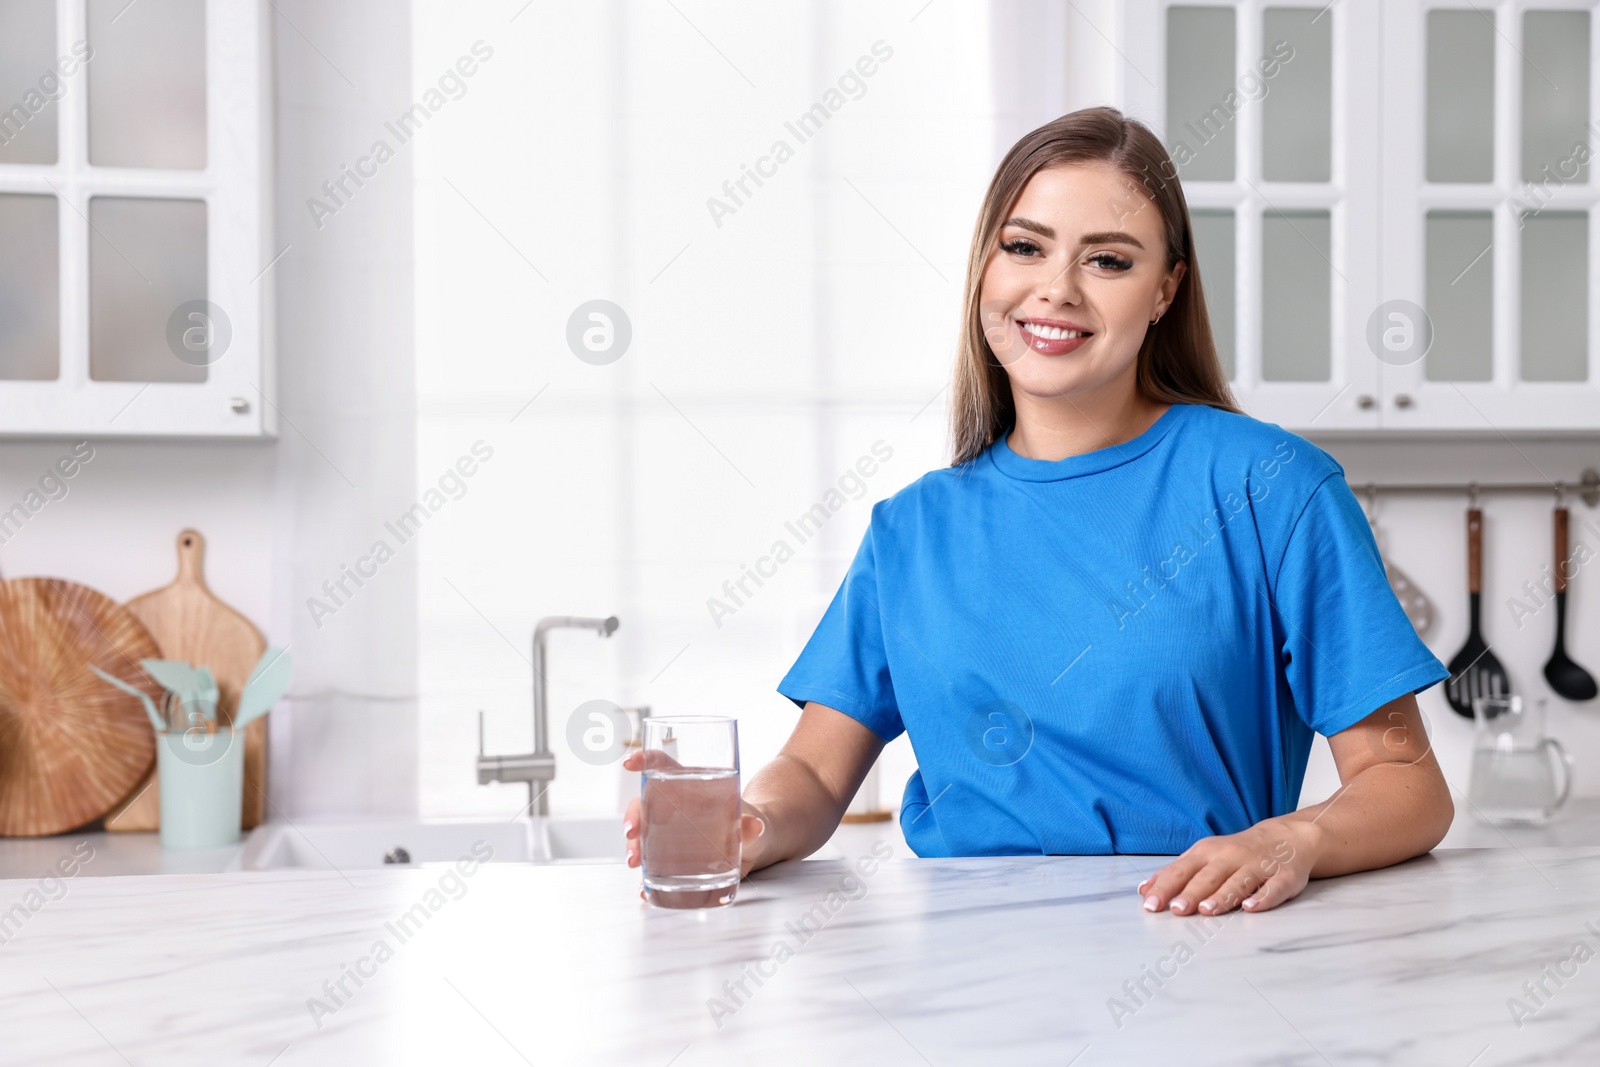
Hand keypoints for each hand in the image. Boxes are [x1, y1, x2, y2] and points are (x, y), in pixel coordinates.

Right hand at [621, 749, 767, 886]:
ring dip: (634, 847)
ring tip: (635, 862)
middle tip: (632, 834)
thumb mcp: (750, 820)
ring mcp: (671, 831)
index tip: (631, 763)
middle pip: (645, 803)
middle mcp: (675, 806)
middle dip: (633, 817)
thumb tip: (755, 826)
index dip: (646, 760)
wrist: (754, 845)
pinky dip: (646, 876)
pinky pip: (653, 863)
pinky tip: (644, 887)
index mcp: (690, 786)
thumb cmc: (749, 821)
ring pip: (643, 834)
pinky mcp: (674, 855)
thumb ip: (749, 824)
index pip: (663, 766)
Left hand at [1137, 817, 1321, 915]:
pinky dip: (1263, 898)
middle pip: (1208, 877)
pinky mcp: (1283, 877)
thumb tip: (1144, 891)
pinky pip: (1274, 888)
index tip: (1150, 904)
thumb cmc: (1235, 853)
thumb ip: (1175, 873)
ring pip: (1238, 882)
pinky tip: (1251, 908)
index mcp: (1207, 852)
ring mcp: (1258, 867)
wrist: (1285, 838)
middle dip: (1191, 893)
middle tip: (1176, 909)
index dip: (1165, 887)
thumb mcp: (1203, 856)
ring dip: (1222, 896)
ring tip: (1206, 910)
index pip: (1182, 870)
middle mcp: (1231, 857)